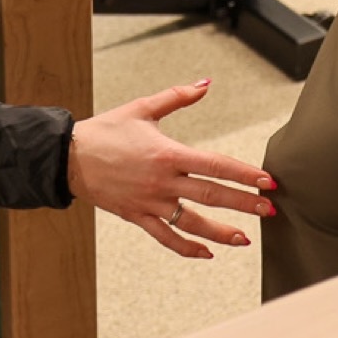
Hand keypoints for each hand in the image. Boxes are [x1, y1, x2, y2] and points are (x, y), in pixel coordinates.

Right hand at [67, 78, 275, 257]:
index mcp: (167, 153)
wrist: (68, 156)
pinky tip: (206, 253)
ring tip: (246, 239)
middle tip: (269, 211)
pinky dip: (187, 247)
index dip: (243, 174)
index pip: (215, 165)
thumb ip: (177, 96)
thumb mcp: (142, 108)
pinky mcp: (137, 216)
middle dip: (244, 204)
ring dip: (221, 232)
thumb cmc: (106, 130)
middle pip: (211, 196)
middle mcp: (162, 182)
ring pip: (192, 223)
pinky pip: (166, 237)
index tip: (267, 181)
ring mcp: (150, 203)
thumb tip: (205, 83)